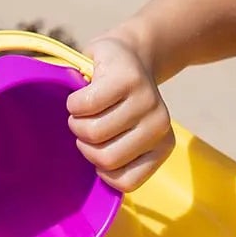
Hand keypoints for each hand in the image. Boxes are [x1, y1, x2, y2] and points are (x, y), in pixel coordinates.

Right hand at [66, 34, 174, 192]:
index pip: (125, 182)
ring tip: (84, 110)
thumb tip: (87, 177)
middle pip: (105, 159)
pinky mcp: (125, 79)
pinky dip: (73, 103)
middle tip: (88, 127)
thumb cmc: (118, 104)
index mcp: (162, 146)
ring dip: (77, 122)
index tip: (102, 147)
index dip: (101, 170)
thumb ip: (114, 159)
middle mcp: (159, 126)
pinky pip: (84, 106)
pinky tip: (82, 94)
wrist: (129, 54)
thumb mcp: (123, 137)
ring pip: (92, 133)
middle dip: (85, 145)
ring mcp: (145, 100)